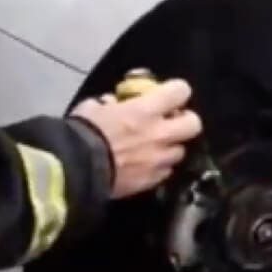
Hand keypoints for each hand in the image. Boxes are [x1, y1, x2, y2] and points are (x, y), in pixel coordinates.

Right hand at [71, 79, 202, 197]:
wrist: (77, 171)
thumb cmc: (83, 133)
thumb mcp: (92, 108)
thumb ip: (109, 104)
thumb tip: (112, 103)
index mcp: (146, 111)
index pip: (181, 91)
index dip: (177, 91)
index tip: (169, 95)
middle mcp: (160, 134)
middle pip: (194, 124)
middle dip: (185, 121)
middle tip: (171, 122)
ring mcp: (159, 160)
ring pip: (180, 151)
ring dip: (170, 148)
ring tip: (155, 148)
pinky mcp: (153, 181)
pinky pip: (165, 171)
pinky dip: (158, 167)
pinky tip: (145, 167)